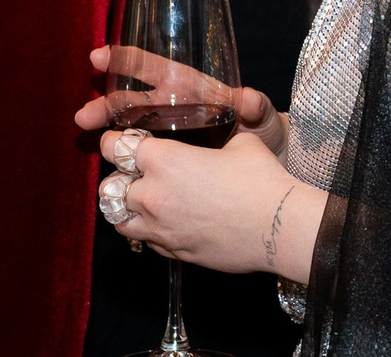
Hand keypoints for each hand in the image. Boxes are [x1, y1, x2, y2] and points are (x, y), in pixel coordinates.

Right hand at [77, 46, 287, 154]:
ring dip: (108, 130)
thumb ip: (254, 105)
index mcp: (188, 87)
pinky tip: (109, 168)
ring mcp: (167, 134)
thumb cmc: (262, 127)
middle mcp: (171, 107)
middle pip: (131, 101)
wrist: (269, 161)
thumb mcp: (259, 114)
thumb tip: (248, 98)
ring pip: (130, 129)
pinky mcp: (168, 159)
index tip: (98, 56)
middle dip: (106, 104)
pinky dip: (124, 160)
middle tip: (83, 115)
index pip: (152, 67)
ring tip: (86, 133)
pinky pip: (142, 156)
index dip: (126, 60)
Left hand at [94, 128, 320, 280]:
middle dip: (119, 177)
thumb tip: (218, 139)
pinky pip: (147, 241)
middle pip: (111, 186)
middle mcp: (153, 195)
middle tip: (133, 172)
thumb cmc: (262, 180)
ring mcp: (161, 228)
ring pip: (119, 220)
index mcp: (164, 160)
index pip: (115, 148)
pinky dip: (149, 230)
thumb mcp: (240, 142)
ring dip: (126, 208)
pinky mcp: (174, 252)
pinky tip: (166, 222)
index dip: (113, 141)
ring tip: (141, 201)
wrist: (280, 227)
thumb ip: (217, 139)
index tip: (116, 140)